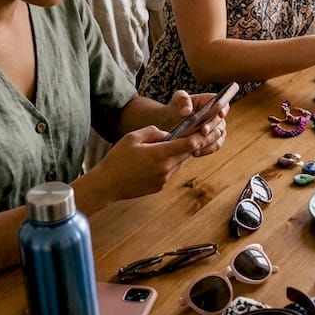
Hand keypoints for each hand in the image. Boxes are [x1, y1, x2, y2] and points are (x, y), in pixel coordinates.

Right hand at [92, 92, 227, 200]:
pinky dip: (166, 164)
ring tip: (158, 148)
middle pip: (186, 153)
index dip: (201, 135)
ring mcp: (164, 179)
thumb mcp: (133, 137)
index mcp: (161, 154)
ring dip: (175, 154)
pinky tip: (150, 162)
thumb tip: (167, 134)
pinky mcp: (160, 187)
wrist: (106, 185)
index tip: (208, 128)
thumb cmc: (117, 160)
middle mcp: (166, 168)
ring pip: (177, 162)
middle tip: (191, 133)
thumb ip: (154, 132)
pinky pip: (169, 171)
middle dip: (189, 143)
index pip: (190, 144)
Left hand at [169, 90, 227, 157]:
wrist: (171, 121)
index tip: (220, 114)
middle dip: (212, 126)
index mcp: (212, 102)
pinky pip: (215, 146)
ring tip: (196, 144)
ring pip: (219, 136)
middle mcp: (218, 115)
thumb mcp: (177, 98)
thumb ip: (183, 100)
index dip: (223, 109)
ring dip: (210, 140)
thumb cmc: (177, 106)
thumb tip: (187, 111)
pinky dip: (207, 149)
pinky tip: (195, 152)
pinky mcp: (213, 140)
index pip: (222, 104)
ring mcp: (217, 128)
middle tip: (203, 131)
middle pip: (221, 122)